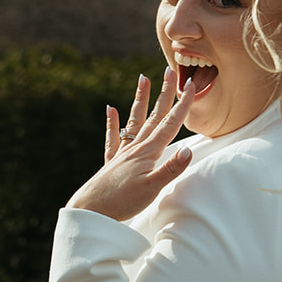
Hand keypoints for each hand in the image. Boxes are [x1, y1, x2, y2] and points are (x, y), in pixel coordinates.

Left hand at [66, 70, 194, 221]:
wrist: (91, 210)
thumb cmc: (123, 201)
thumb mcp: (152, 188)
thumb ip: (171, 168)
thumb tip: (189, 150)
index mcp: (149, 152)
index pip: (170, 123)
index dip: (182, 104)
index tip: (190, 85)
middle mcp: (136, 147)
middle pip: (154, 115)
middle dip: (164, 93)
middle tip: (170, 71)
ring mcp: (123, 153)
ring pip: (135, 120)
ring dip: (141, 99)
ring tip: (143, 79)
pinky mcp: (112, 162)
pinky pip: (113, 137)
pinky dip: (113, 122)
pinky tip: (111, 108)